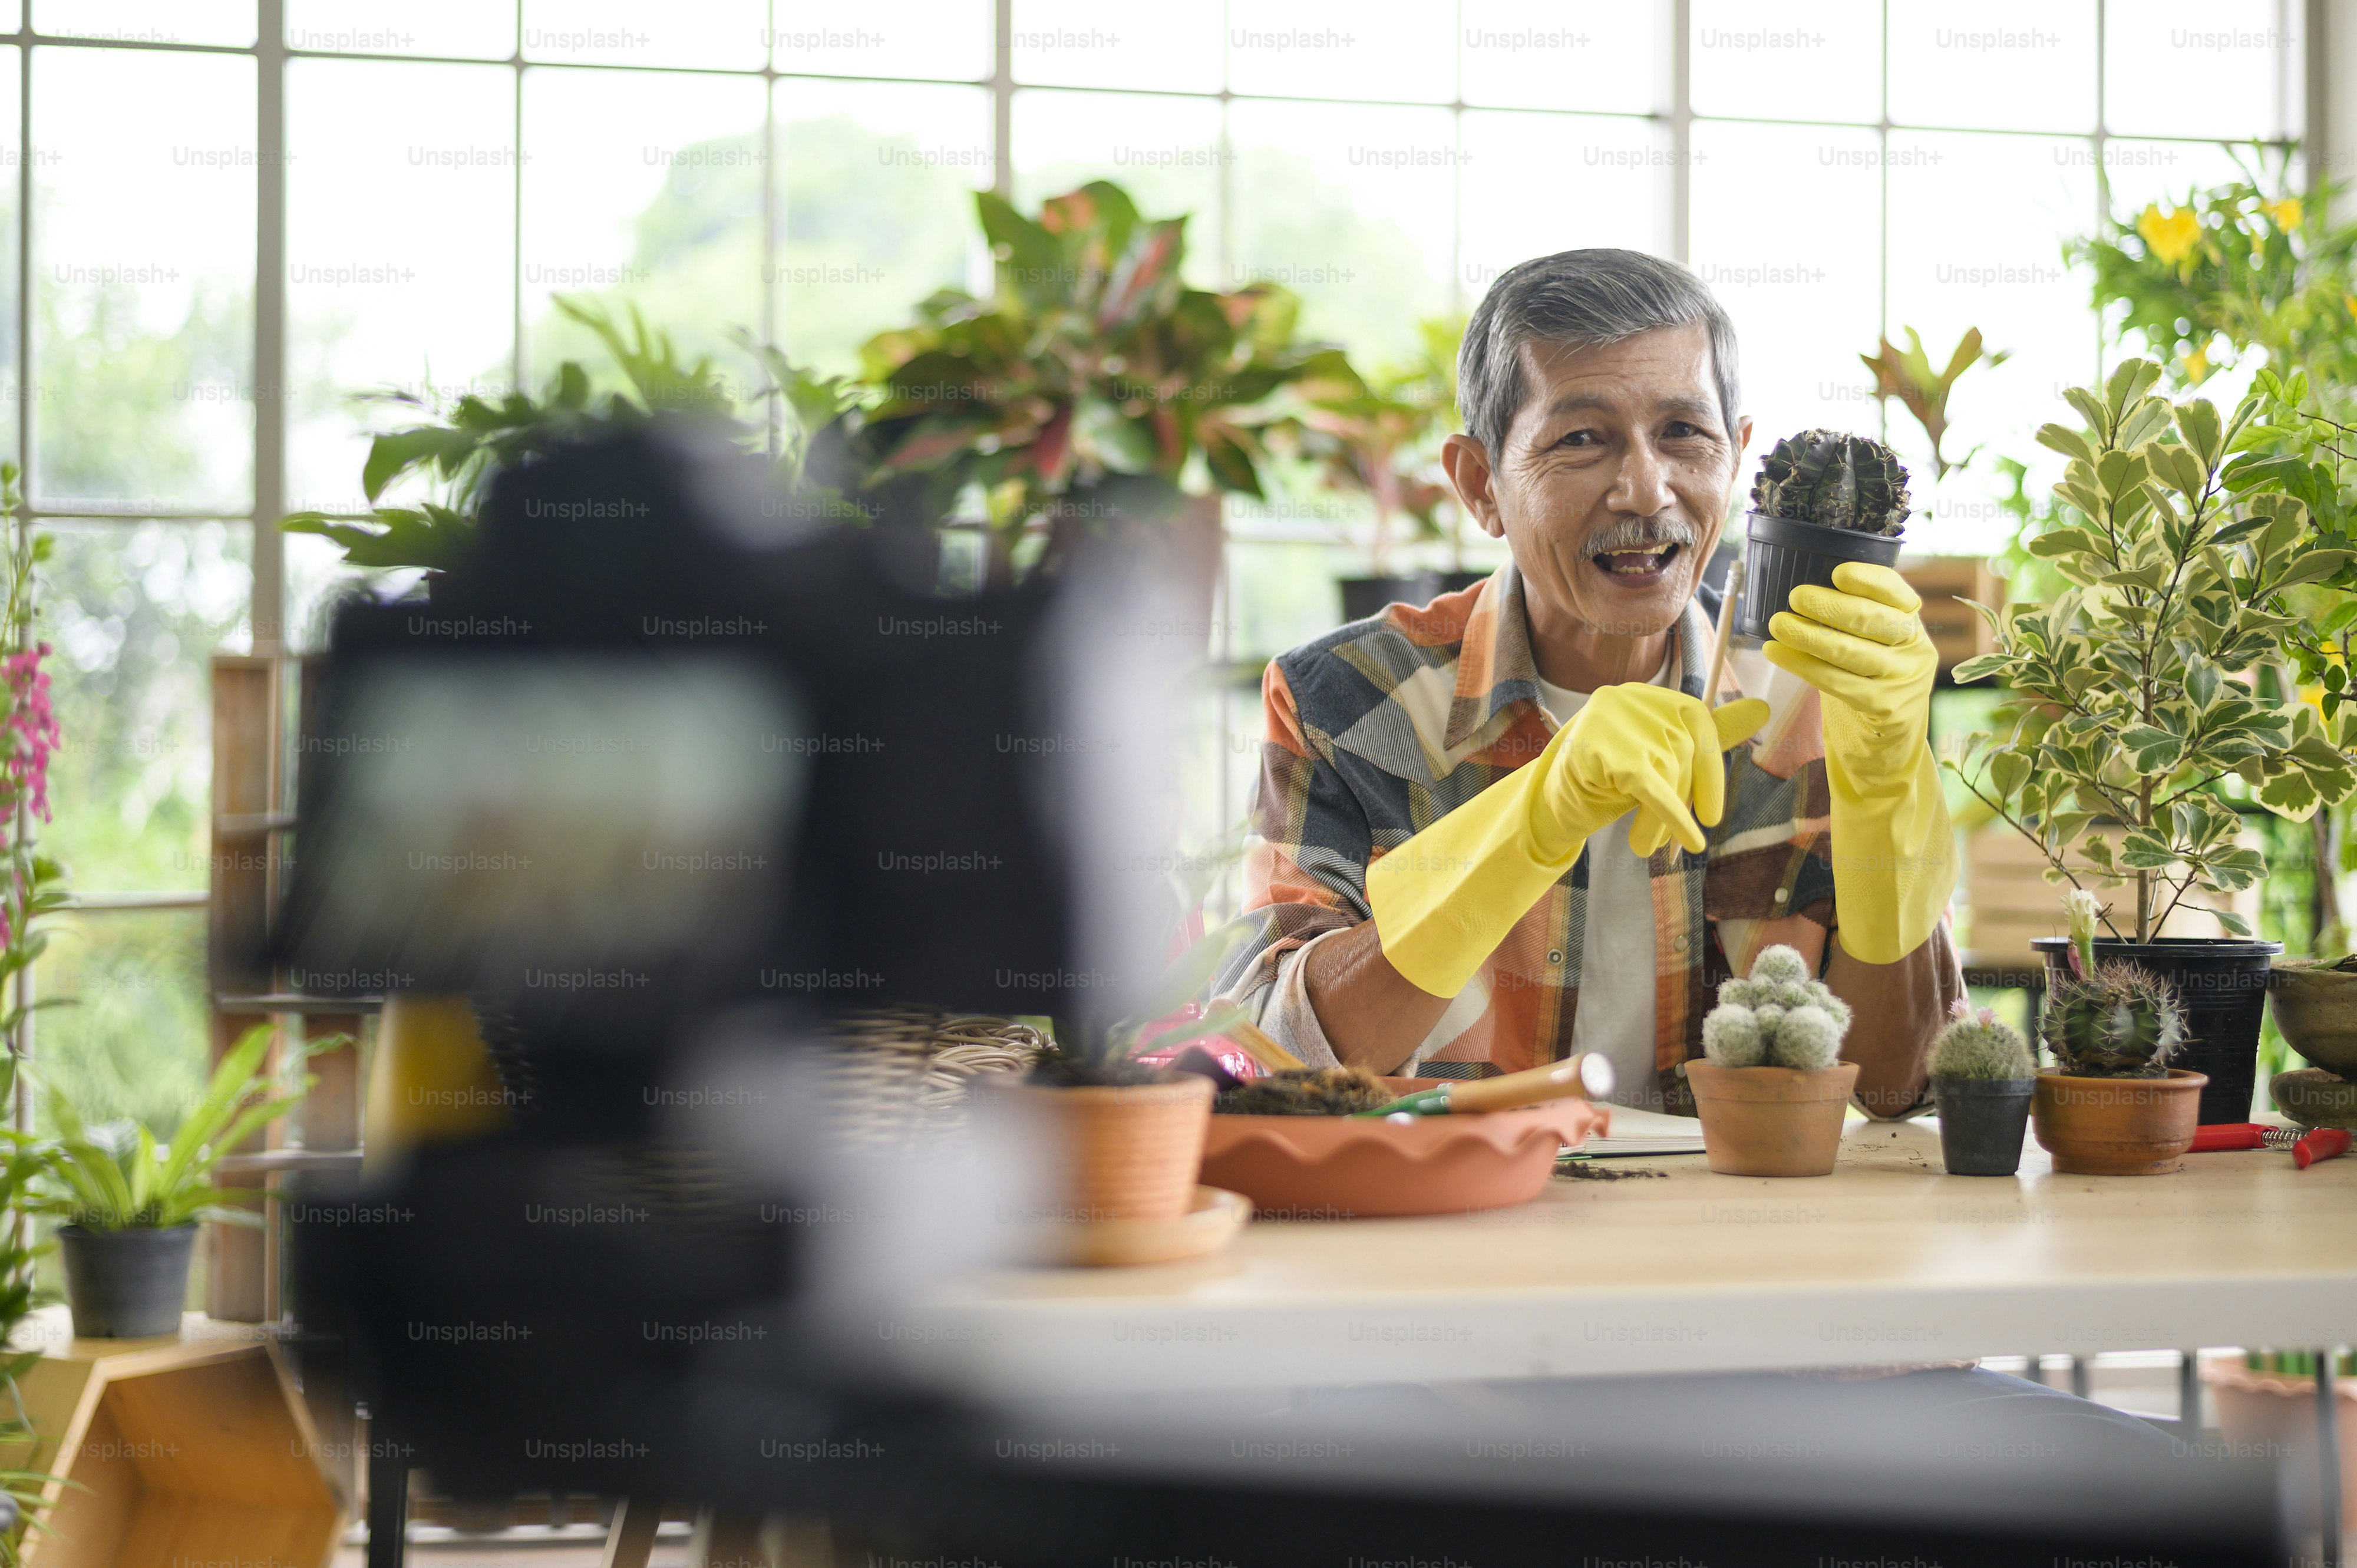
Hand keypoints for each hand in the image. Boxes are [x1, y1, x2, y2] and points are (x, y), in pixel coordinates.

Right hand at [1539, 685, 1769, 858]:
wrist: (1552, 800)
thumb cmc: (1612, 777)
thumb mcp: (1663, 756)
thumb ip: (1710, 734)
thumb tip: (1763, 707)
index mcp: (1651, 695)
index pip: (1698, 723)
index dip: (1709, 772)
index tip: (1712, 816)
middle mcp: (1633, 696)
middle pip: (1682, 750)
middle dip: (1681, 801)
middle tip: (1670, 845)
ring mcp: (1614, 718)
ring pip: (1666, 770)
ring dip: (1664, 820)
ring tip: (1647, 846)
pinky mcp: (1602, 749)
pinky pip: (1650, 787)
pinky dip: (1672, 817)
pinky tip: (1690, 841)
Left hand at [1760, 560, 1953, 963]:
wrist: (1886, 750)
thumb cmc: (1869, 688)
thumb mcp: (1871, 649)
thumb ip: (1853, 623)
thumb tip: (1806, 592)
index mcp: (1914, 628)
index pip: (1898, 594)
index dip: (1870, 579)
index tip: (1838, 573)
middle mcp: (1916, 651)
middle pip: (1872, 620)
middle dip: (1829, 606)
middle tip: (1793, 598)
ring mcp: (1904, 682)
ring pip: (1852, 652)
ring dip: (1809, 635)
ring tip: (1776, 624)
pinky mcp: (1885, 710)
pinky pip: (1838, 683)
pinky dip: (1804, 665)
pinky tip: (1779, 654)